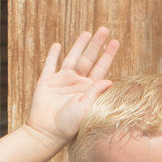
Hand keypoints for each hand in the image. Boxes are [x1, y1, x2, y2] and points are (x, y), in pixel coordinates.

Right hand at [24, 26, 119, 146]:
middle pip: (88, 58)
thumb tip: (110, 80)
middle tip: (104, 29)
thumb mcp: (86, 108)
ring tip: (86, 33)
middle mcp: (76, 83)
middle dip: (96, 44)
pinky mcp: (46, 82)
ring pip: (71, 58)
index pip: (100, 68)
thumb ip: (95, 92)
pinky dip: (52, 55)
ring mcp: (61, 81)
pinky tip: (57, 45)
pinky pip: (50, 65)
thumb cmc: (69, 125)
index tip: (115, 42)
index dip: (107, 55)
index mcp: (88, 89)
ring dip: (79, 45)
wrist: (46, 132)